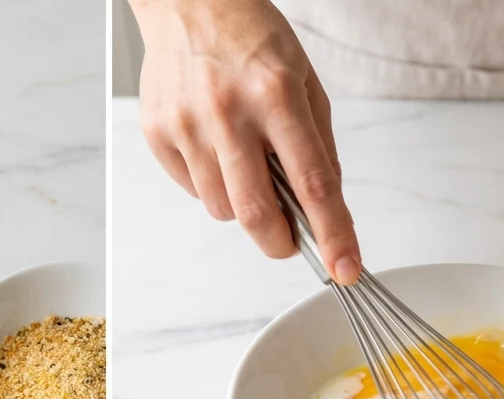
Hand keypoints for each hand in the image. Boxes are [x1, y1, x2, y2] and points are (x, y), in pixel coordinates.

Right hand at [133, 0, 360, 282]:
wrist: (189, 2)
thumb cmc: (250, 38)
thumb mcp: (304, 81)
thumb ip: (317, 145)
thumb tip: (323, 206)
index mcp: (276, 94)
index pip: (312, 183)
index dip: (333, 235)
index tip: (345, 268)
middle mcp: (228, 111)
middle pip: (256, 213)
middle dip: (279, 241)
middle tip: (289, 239)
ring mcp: (187, 124)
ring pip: (221, 208)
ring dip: (242, 205)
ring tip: (244, 162)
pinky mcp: (158, 133)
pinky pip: (191, 189)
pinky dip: (210, 183)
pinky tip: (214, 146)